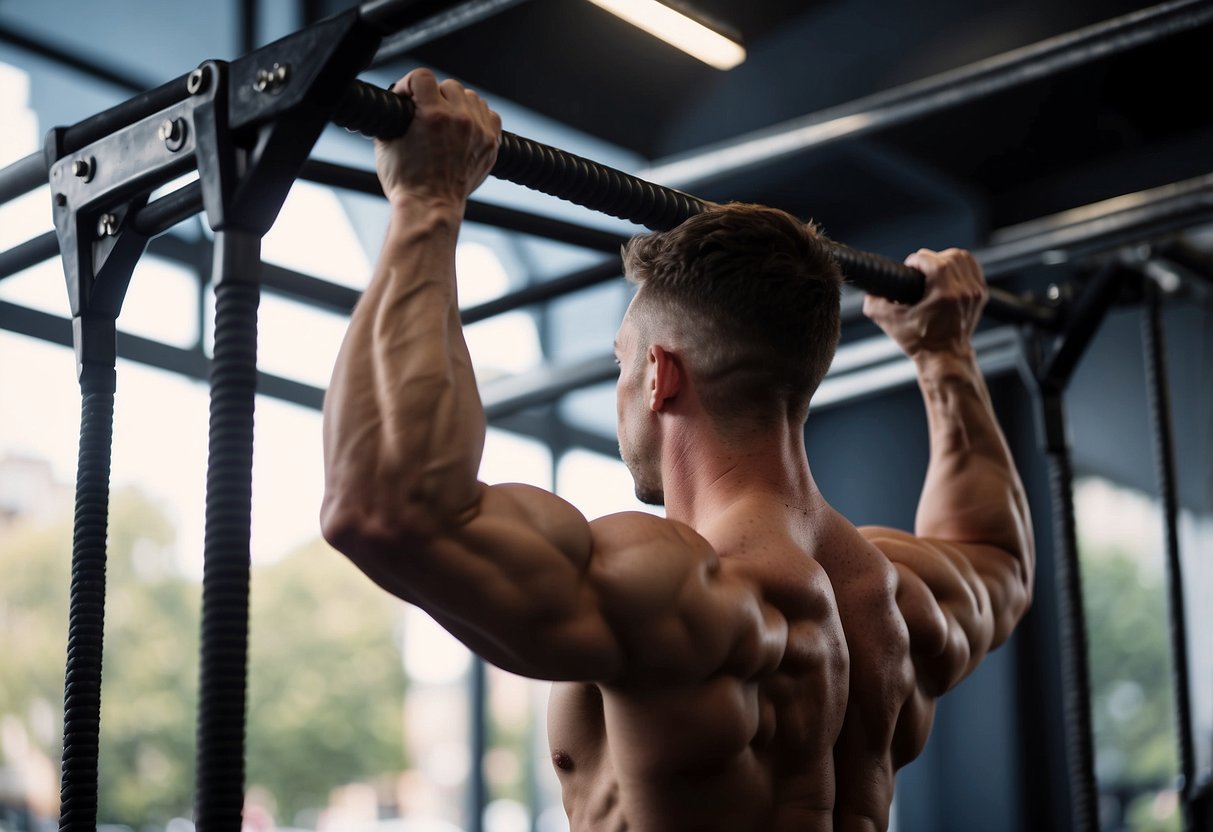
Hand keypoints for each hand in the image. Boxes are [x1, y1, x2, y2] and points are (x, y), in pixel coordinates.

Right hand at [375, 68, 501, 208]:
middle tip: (425, 112)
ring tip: (446, 120)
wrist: (430, 207)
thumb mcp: (386, 144)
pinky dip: (478, 116)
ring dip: (457, 104)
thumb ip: (393, 116)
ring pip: (471, 97)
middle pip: (449, 85)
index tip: (406, 98)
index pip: (423, 76)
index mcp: (432, 115)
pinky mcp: (490, 144)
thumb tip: (397, 103)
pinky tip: (466, 126)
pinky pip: (490, 115)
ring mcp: (478, 131)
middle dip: (434, 95)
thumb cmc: (406, 182)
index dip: (409, 85)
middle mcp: (459, 119)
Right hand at [863, 248, 987, 358]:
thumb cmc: (919, 342)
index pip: (928, 258)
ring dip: (945, 259)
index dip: (913, 262)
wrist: (944, 357)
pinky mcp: (980, 294)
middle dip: (930, 259)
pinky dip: (959, 266)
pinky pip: (972, 267)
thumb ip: (873, 303)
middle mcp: (963, 290)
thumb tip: (869, 289)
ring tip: (933, 271)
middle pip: (947, 255)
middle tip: (919, 272)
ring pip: (961, 257)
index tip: (908, 272)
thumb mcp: (890, 322)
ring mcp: (974, 292)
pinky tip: (948, 274)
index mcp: (943, 293)